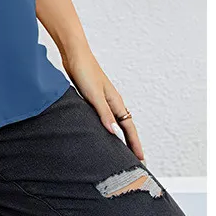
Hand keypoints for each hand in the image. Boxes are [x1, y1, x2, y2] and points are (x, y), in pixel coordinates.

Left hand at [61, 47, 144, 163]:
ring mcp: (102, 99)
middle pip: (125, 127)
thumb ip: (104, 114)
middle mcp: (111, 102)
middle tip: (135, 161)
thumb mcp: (94, 95)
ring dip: (119, 136)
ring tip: (120, 151)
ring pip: (114, 122)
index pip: (129, 128)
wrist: (73, 53)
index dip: (135, 144)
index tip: (142, 160)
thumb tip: (114, 133)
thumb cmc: (85, 70)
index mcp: (115, 101)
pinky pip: (103, 117)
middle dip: (130, 143)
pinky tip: (101, 132)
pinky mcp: (91, 97)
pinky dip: (106, 127)